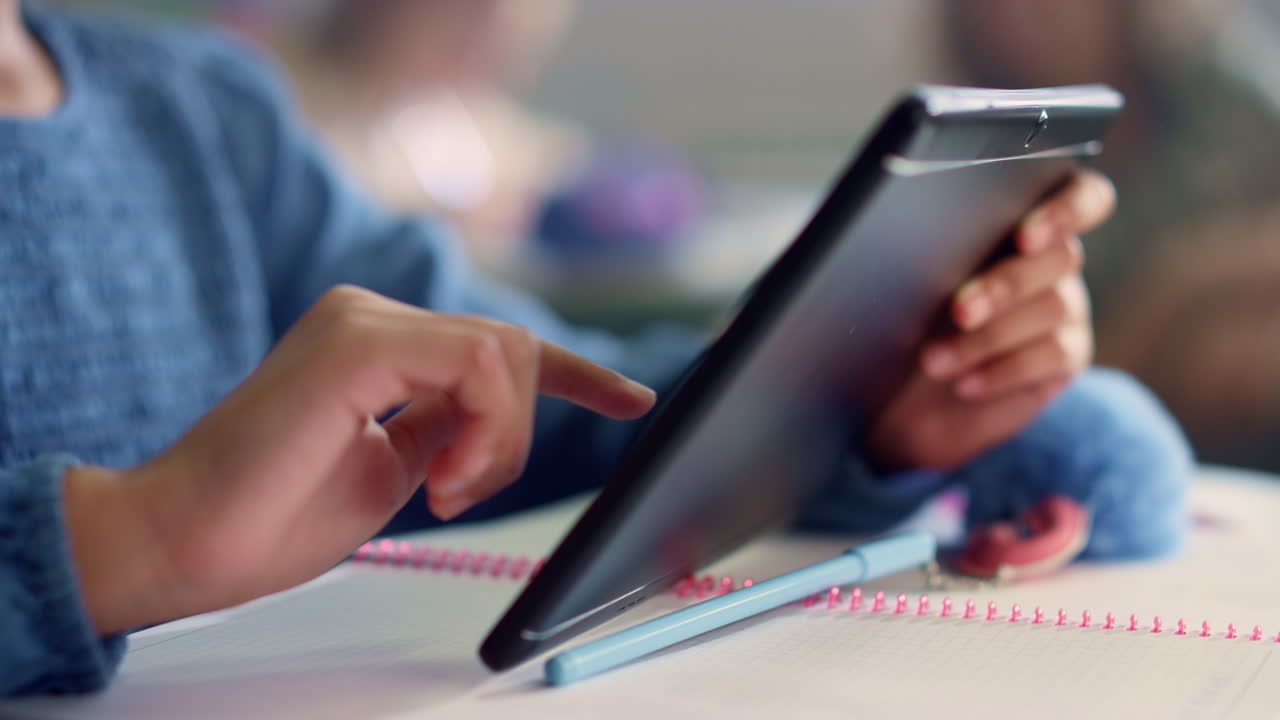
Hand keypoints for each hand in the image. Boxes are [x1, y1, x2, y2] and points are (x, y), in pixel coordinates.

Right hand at [63, 285, 655, 633]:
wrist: (185, 540)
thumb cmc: (274, 516)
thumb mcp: (395, 467)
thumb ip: (445, 428)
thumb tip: (498, 417)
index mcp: (379, 344)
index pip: (497, 346)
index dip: (576, 372)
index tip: (631, 399)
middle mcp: (371, 315)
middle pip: (511, 349)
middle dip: (516, 434)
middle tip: (459, 491)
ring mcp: (362, 319)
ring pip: (503, 352)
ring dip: (499, 438)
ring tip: (443, 490)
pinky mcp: (357, 341)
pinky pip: (477, 362)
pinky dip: (484, 429)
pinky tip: (441, 477)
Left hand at [866, 169, 1114, 469]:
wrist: (901, 392)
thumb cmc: (900, 318)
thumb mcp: (897, 283)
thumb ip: (916, 247)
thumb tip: (899, 234)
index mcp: (1020, 220)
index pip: (1080, 196)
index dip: (1065, 209)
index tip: (1025, 236)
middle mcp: (1053, 260)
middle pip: (1060, 256)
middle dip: (1004, 285)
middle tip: (958, 311)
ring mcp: (1066, 307)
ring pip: (1054, 308)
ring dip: (988, 336)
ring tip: (933, 360)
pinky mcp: (1067, 356)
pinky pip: (1053, 356)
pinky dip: (1003, 370)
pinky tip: (964, 383)